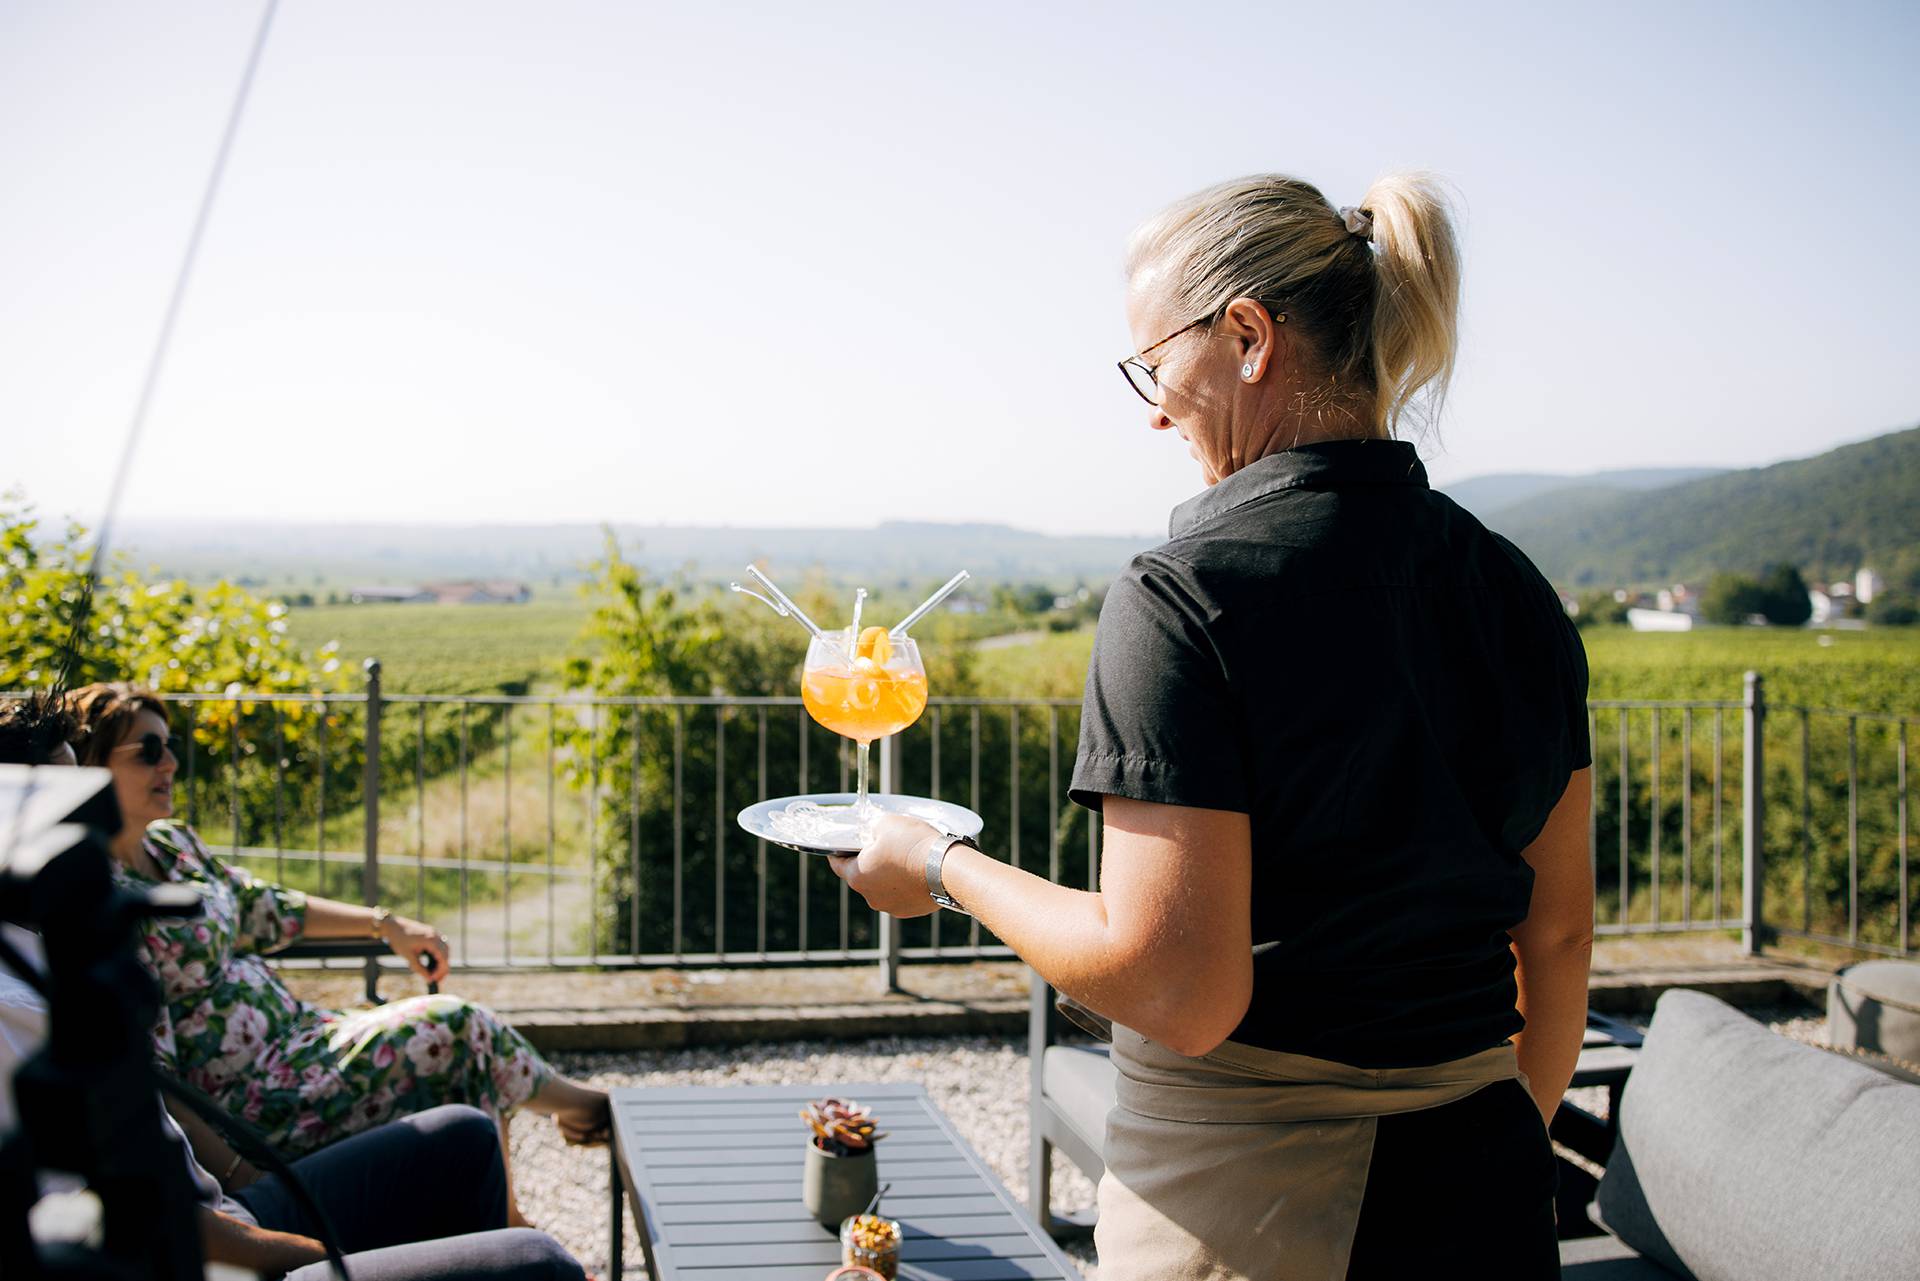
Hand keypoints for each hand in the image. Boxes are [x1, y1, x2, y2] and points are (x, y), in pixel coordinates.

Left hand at [380, 913, 448, 981]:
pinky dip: (439, 955)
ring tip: (435, 973)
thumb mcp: (408, 956)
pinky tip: (433, 964)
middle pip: (446, 954)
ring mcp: (434, 933)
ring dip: (442, 962)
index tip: (433, 979)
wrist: (392, 926)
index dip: (440, 971)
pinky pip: (440, 946)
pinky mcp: (431, 934)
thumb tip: (428, 979)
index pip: (442, 958)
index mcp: (430, 940)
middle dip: (442, 968)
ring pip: (445, 950)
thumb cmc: (398, 939)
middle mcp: (435, 935)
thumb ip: (419, 968)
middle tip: (436, 979)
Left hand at [827, 814, 942, 917]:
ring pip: (883, 887)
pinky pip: (902, 894)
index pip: (838, 864)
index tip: (841, 845)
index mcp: (857, 876)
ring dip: (889, 875)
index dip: (838, 851)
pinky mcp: (911, 910)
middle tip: (883, 845)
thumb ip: (872, 828)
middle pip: (863, 876)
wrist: (946, 869)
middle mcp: (870, 897)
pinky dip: (906, 884)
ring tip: (904, 857)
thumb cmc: (913, 845)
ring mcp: (891, 907)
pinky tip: (917, 870)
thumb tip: (872, 833)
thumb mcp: (886, 823)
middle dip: (870, 861)